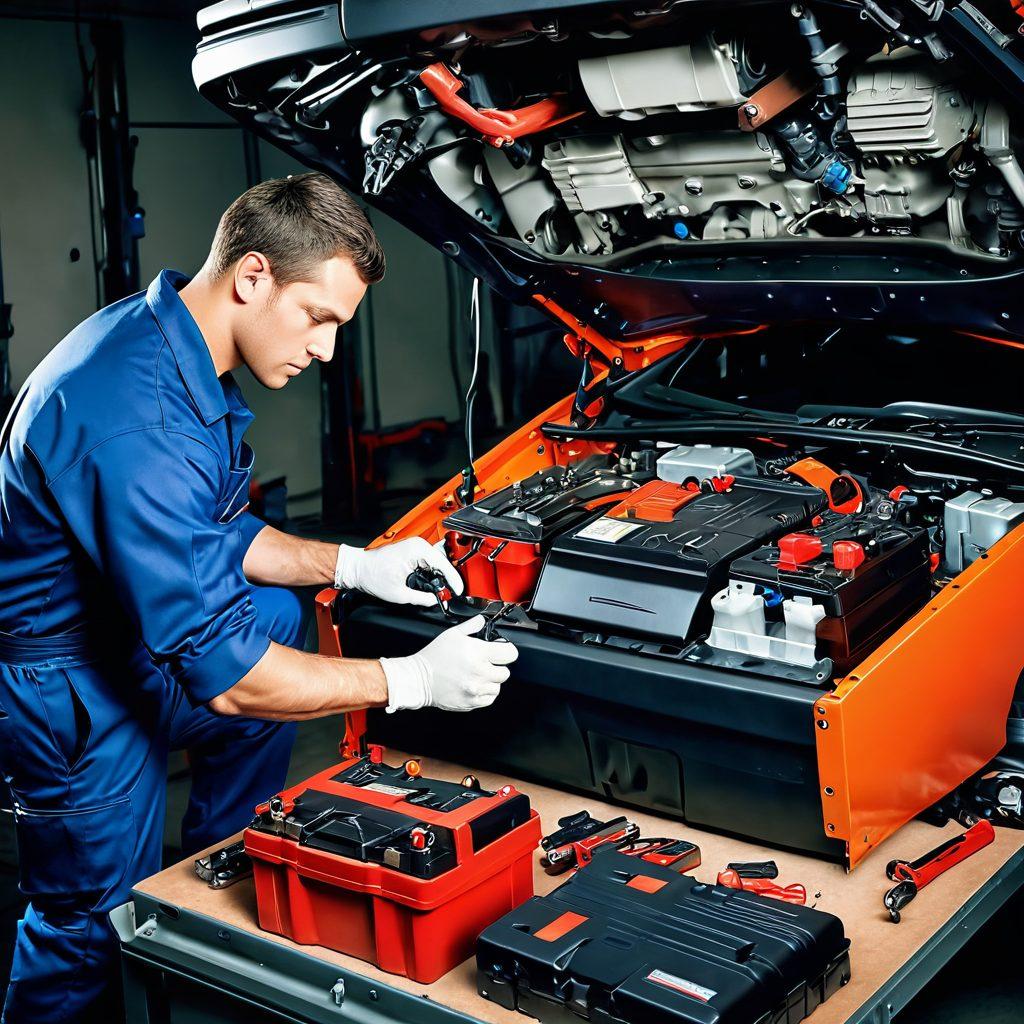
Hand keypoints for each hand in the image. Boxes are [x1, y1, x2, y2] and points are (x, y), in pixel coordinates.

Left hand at [335, 537, 463, 606]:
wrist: (358, 568)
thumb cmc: (371, 574)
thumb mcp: (399, 594)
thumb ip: (421, 599)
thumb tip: (435, 600)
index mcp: (417, 550)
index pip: (444, 565)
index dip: (454, 580)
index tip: (459, 590)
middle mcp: (418, 544)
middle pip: (443, 562)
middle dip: (447, 579)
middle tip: (451, 594)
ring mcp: (415, 546)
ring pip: (437, 562)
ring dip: (440, 575)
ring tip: (444, 589)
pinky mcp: (412, 550)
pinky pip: (429, 561)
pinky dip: (433, 572)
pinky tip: (434, 582)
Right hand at [381, 616, 518, 712]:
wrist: (419, 679)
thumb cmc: (434, 657)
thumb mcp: (452, 634)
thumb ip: (472, 626)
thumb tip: (483, 621)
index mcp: (477, 653)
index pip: (510, 653)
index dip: (507, 650)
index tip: (502, 650)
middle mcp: (479, 672)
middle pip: (505, 672)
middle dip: (497, 666)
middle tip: (485, 663)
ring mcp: (476, 689)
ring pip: (498, 687)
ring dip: (491, 681)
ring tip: (478, 675)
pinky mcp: (471, 702)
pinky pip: (489, 699)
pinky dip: (485, 693)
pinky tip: (475, 685)